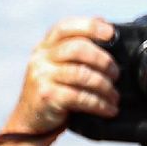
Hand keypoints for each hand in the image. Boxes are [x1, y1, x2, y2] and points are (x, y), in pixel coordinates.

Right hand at [8, 17, 119, 134]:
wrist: (30, 119)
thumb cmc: (54, 88)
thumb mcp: (59, 64)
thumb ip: (77, 47)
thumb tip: (107, 28)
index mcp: (46, 45)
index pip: (65, 27)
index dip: (90, 26)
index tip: (111, 33)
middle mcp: (41, 58)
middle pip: (77, 49)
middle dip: (103, 60)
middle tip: (116, 74)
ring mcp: (42, 76)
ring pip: (81, 74)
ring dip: (105, 86)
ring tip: (115, 96)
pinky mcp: (47, 96)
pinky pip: (80, 97)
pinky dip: (99, 104)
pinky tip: (109, 109)